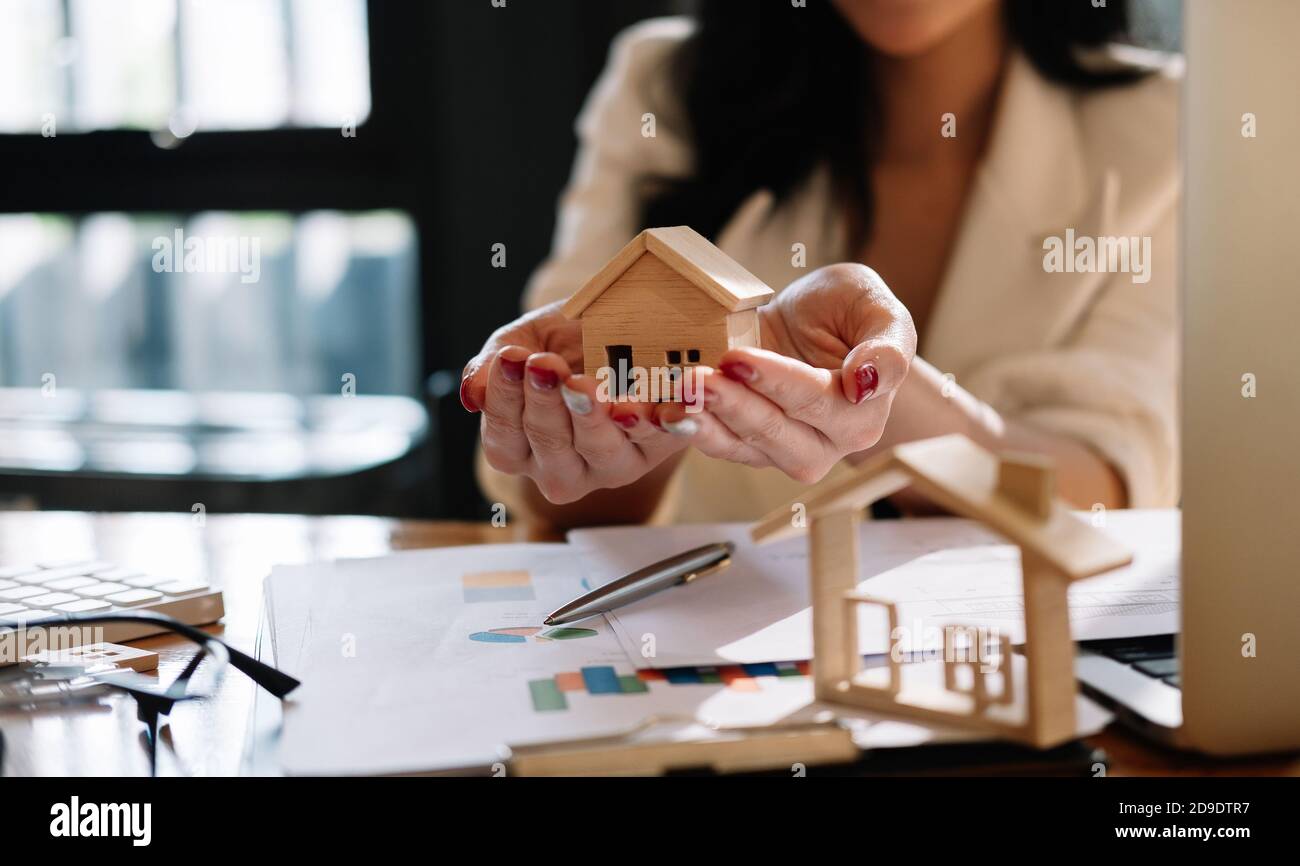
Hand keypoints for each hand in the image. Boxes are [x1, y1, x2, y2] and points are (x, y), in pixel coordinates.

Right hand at [460, 301, 686, 503]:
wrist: (628, 321)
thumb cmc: (567, 338)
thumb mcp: (526, 339)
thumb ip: (493, 364)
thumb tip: (472, 393)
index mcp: (522, 449)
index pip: (504, 441)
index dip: (505, 401)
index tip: (512, 358)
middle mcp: (564, 467)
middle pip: (549, 450)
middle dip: (544, 405)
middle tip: (545, 364)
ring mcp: (612, 463)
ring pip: (600, 452)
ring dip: (590, 418)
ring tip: (582, 383)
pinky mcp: (658, 447)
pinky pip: (658, 438)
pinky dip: (656, 422)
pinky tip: (647, 405)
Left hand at [653, 263, 915, 482]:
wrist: (816, 324)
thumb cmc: (850, 312)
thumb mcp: (878, 309)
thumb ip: (887, 346)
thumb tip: (866, 382)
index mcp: (861, 414)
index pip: (816, 401)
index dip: (776, 380)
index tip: (738, 357)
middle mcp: (826, 444)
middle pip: (775, 431)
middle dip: (732, 405)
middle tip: (694, 377)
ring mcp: (784, 451)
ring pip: (742, 444)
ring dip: (703, 422)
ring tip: (673, 394)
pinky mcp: (748, 446)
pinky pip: (718, 444)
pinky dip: (687, 427)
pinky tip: (659, 409)